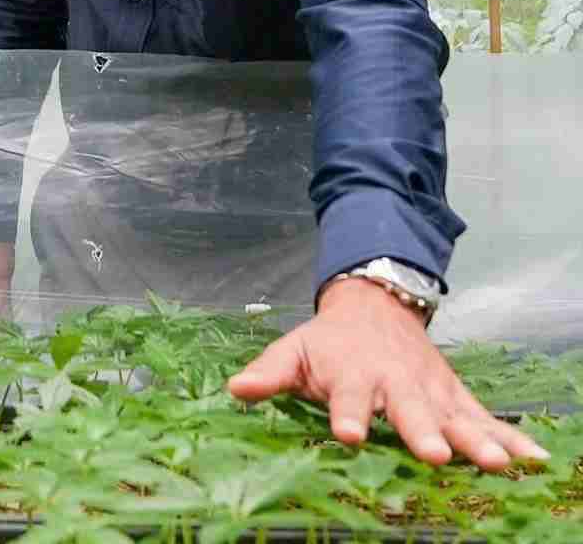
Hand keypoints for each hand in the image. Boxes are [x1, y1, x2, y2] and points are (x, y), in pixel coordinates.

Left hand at [227, 278, 549, 470]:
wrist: (375, 308)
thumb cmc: (329, 342)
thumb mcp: (294, 351)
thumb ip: (270, 372)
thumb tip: (237, 389)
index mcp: (353, 374)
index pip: (347, 397)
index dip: (347, 415)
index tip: (348, 434)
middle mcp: (396, 384)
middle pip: (409, 410)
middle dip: (421, 431)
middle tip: (435, 455)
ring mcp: (430, 392)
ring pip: (455, 417)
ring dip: (476, 440)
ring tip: (497, 463)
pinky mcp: (456, 398)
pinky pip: (486, 420)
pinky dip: (512, 437)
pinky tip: (535, 459)